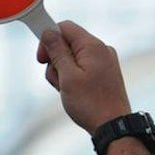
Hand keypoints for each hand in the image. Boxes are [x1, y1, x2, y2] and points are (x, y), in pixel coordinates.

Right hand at [36, 21, 132, 136]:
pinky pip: (83, 68)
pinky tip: (75, 94)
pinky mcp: (105, 74)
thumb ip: (57, 51)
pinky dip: (74, 78)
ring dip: (64, 73)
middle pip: (68, 43)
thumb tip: (48, 32)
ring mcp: (105, 62)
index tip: (41, 58)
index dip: (48, 39)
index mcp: (93, 46)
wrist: (114, 126)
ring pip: (74, 58)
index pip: (65, 27)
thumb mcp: (67, 76)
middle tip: (58, 81)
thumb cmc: (90, 104)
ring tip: (68, 92)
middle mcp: (101, 50)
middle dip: (56, 61)